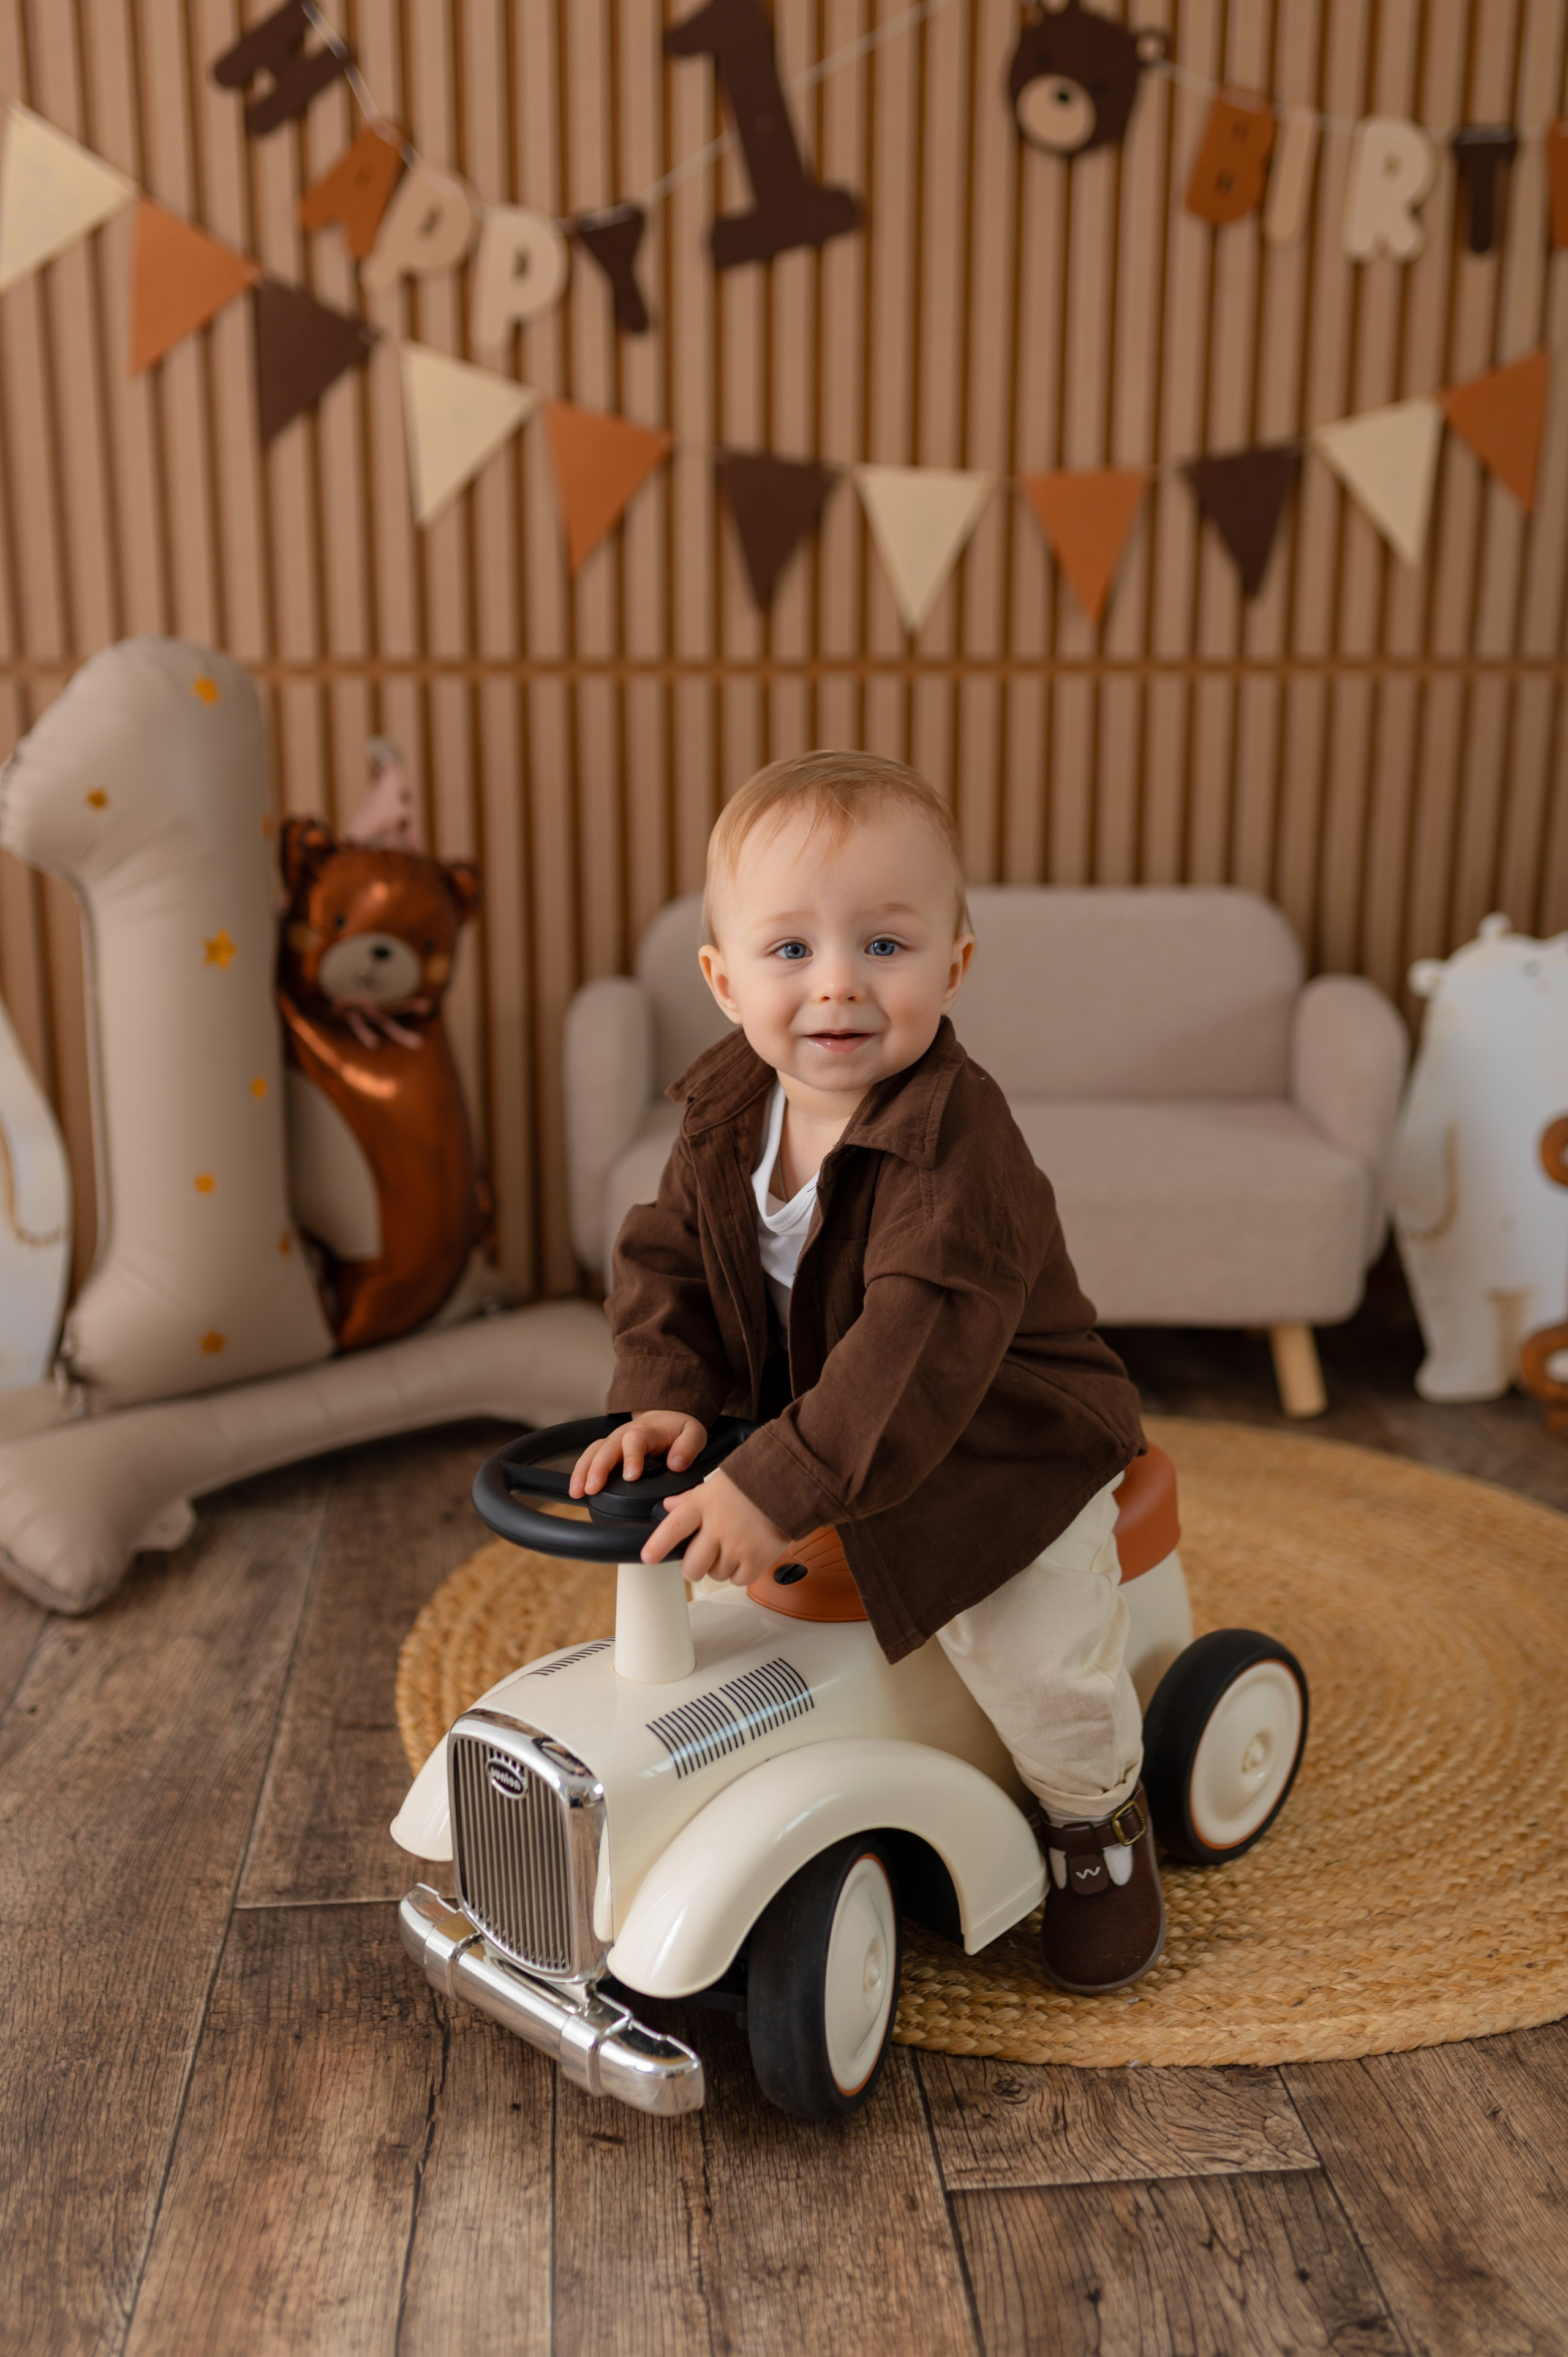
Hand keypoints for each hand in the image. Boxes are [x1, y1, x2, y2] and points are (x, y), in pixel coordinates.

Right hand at [569, 1410, 706, 1498]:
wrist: (666, 1416)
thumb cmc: (678, 1429)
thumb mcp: (693, 1433)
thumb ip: (688, 1448)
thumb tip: (677, 1464)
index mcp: (648, 1430)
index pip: (635, 1440)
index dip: (631, 1457)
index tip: (631, 1476)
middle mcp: (626, 1434)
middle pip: (607, 1447)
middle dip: (598, 1468)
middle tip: (592, 1488)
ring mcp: (614, 1441)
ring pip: (593, 1452)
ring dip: (583, 1471)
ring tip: (577, 1491)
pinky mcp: (607, 1449)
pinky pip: (590, 1457)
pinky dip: (580, 1472)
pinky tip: (575, 1490)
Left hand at [641, 1466, 789, 1586]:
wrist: (789, 1484)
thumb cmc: (751, 1482)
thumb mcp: (714, 1485)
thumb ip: (689, 1500)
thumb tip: (667, 1507)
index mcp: (703, 1506)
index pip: (674, 1527)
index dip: (658, 1544)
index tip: (648, 1557)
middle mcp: (718, 1528)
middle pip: (692, 1567)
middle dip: (692, 1567)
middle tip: (702, 1557)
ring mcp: (738, 1546)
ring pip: (715, 1575)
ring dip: (719, 1567)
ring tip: (731, 1547)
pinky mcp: (758, 1559)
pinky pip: (738, 1580)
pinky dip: (740, 1573)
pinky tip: (744, 1556)